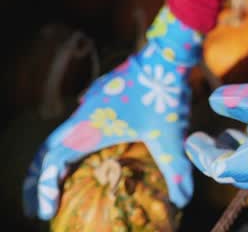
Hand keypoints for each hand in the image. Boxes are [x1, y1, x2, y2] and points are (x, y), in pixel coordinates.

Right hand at [23, 6, 202, 218]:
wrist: (167, 54)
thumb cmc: (163, 94)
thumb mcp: (170, 138)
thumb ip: (175, 171)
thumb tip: (183, 200)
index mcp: (89, 127)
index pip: (53, 161)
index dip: (45, 188)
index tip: (48, 212)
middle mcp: (84, 114)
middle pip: (51, 149)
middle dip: (43, 179)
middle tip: (43, 207)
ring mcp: (92, 102)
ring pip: (64, 134)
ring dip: (58, 160)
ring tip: (61, 186)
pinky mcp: (103, 95)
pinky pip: (79, 123)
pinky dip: (73, 144)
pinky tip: (87, 155)